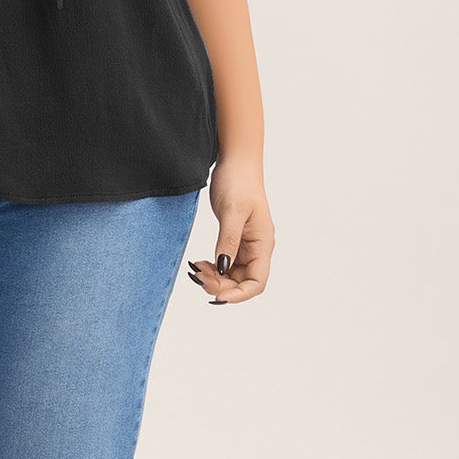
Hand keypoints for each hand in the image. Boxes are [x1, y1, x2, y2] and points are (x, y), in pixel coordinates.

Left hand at [188, 157, 273, 303]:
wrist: (235, 162)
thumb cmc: (238, 182)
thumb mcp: (232, 212)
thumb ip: (228, 241)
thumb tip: (223, 269)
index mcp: (263, 244)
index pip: (257, 282)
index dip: (239, 295)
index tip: (217, 297)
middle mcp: (257, 248)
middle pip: (242, 282)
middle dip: (220, 286)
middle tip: (198, 277)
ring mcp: (246, 245)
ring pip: (232, 275)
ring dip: (214, 278)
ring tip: (195, 269)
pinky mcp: (234, 239)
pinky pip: (225, 263)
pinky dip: (212, 268)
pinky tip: (198, 263)